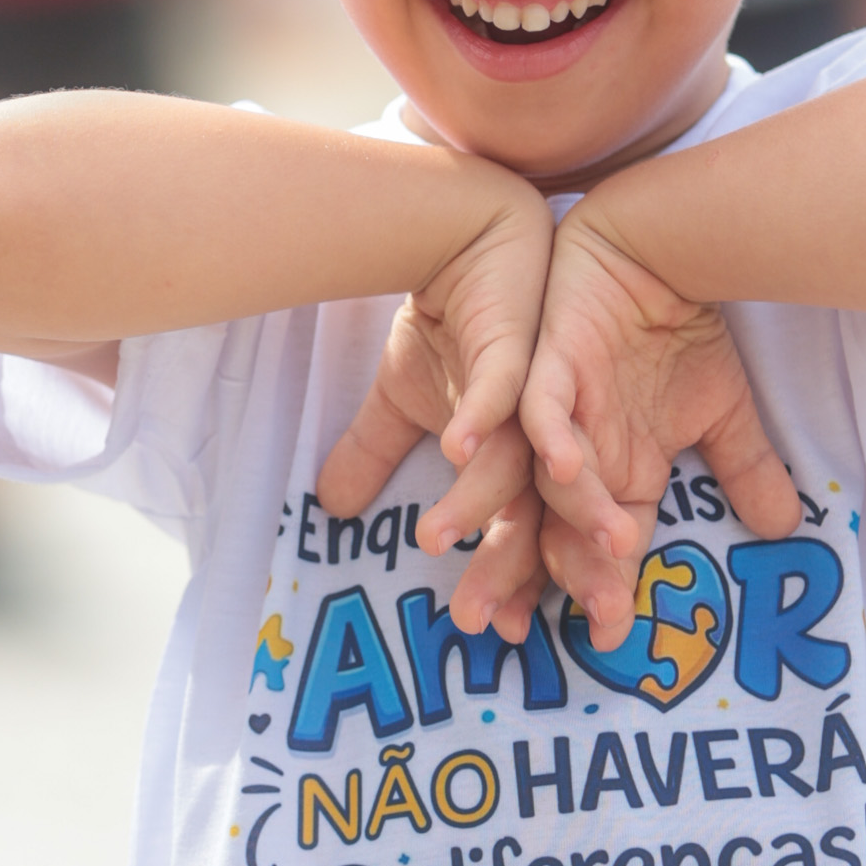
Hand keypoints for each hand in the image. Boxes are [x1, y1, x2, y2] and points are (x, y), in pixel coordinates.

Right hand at [316, 184, 552, 640]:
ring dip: (489, 502)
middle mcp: (537, 438)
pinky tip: (458, 446)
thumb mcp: (402, 393)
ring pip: (523, 464)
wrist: (464, 231)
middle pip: (529, 516)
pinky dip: (487, 417)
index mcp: (518, 460)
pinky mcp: (525, 350)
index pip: (518, 534)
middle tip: (485, 620)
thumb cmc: (447, 318)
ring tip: (447, 536)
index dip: (510, 583)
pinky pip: (510, 391)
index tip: (496, 633)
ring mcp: (536, 396)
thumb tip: (327, 511)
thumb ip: (372, 453)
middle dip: (510, 569)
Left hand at [521, 210, 799, 649]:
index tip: (611, 635)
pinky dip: (546, 436)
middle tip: (559, 618)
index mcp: (613, 474)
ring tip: (599, 547)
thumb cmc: (681, 330)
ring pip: (544, 478)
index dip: (602, 587)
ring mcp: (558, 411)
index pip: (599, 546)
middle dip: (546, 575)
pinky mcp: (548, 364)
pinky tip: (565, 464)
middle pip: (550, 528)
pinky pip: (537, 407)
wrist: (662, 247)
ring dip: (567, 513)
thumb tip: (787, 530)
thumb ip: (746, 470)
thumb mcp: (724, 410)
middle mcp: (578, 454)